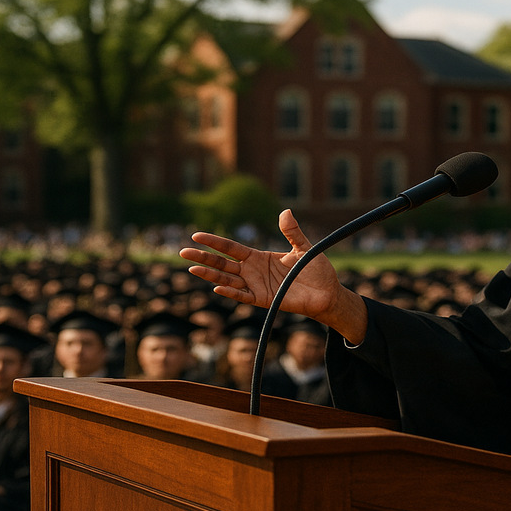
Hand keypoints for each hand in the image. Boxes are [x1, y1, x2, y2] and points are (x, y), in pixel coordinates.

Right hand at [179, 210, 366, 340]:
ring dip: (210, 276)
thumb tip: (285, 211)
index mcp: (259, 257)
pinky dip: (231, 292)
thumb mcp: (304, 248)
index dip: (214, 242)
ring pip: (227, 280)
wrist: (328, 292)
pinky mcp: (264, 300)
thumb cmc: (316, 270)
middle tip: (182, 252)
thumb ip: (292, 231)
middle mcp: (253, 271)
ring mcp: (256, 286)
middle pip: (222, 264)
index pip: (231, 248)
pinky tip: (217, 287)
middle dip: (203, 258)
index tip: (196, 235)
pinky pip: (244, 296)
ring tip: (191, 269)